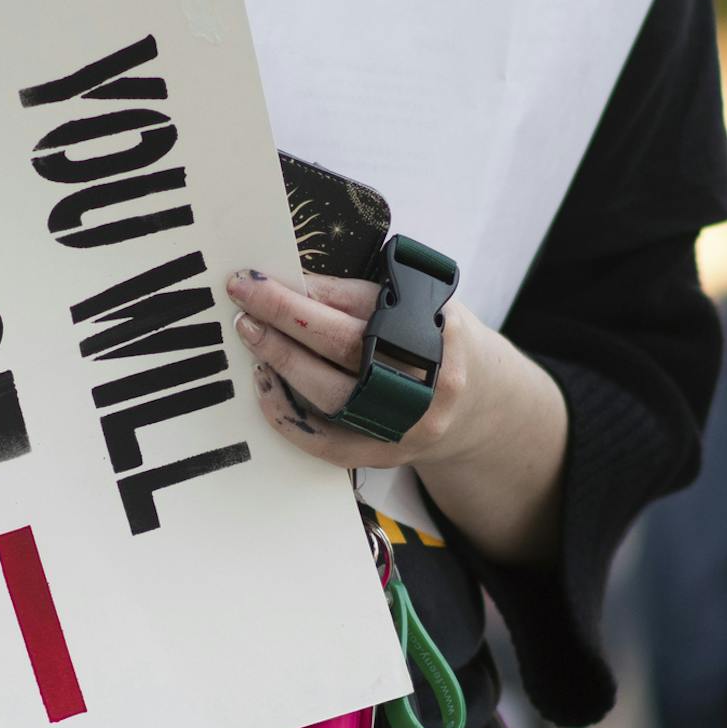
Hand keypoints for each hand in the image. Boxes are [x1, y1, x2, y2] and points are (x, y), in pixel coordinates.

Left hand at [225, 267, 568, 564]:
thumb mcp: (424, 304)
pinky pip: (328, 442)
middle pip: (343, 344)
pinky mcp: (386, 454)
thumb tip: (295, 281)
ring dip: (281, 361)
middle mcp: (425, 377)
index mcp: (435, 328)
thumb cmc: (440, 343)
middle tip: (243, 294)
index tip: (262, 274)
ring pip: (330, 393)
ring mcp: (406, 421)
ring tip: (250, 332)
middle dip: (284, 315)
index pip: (361, 304)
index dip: (307, 289)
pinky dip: (289, 416)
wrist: (483, 407)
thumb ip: (366, 296)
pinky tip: (265, 388)